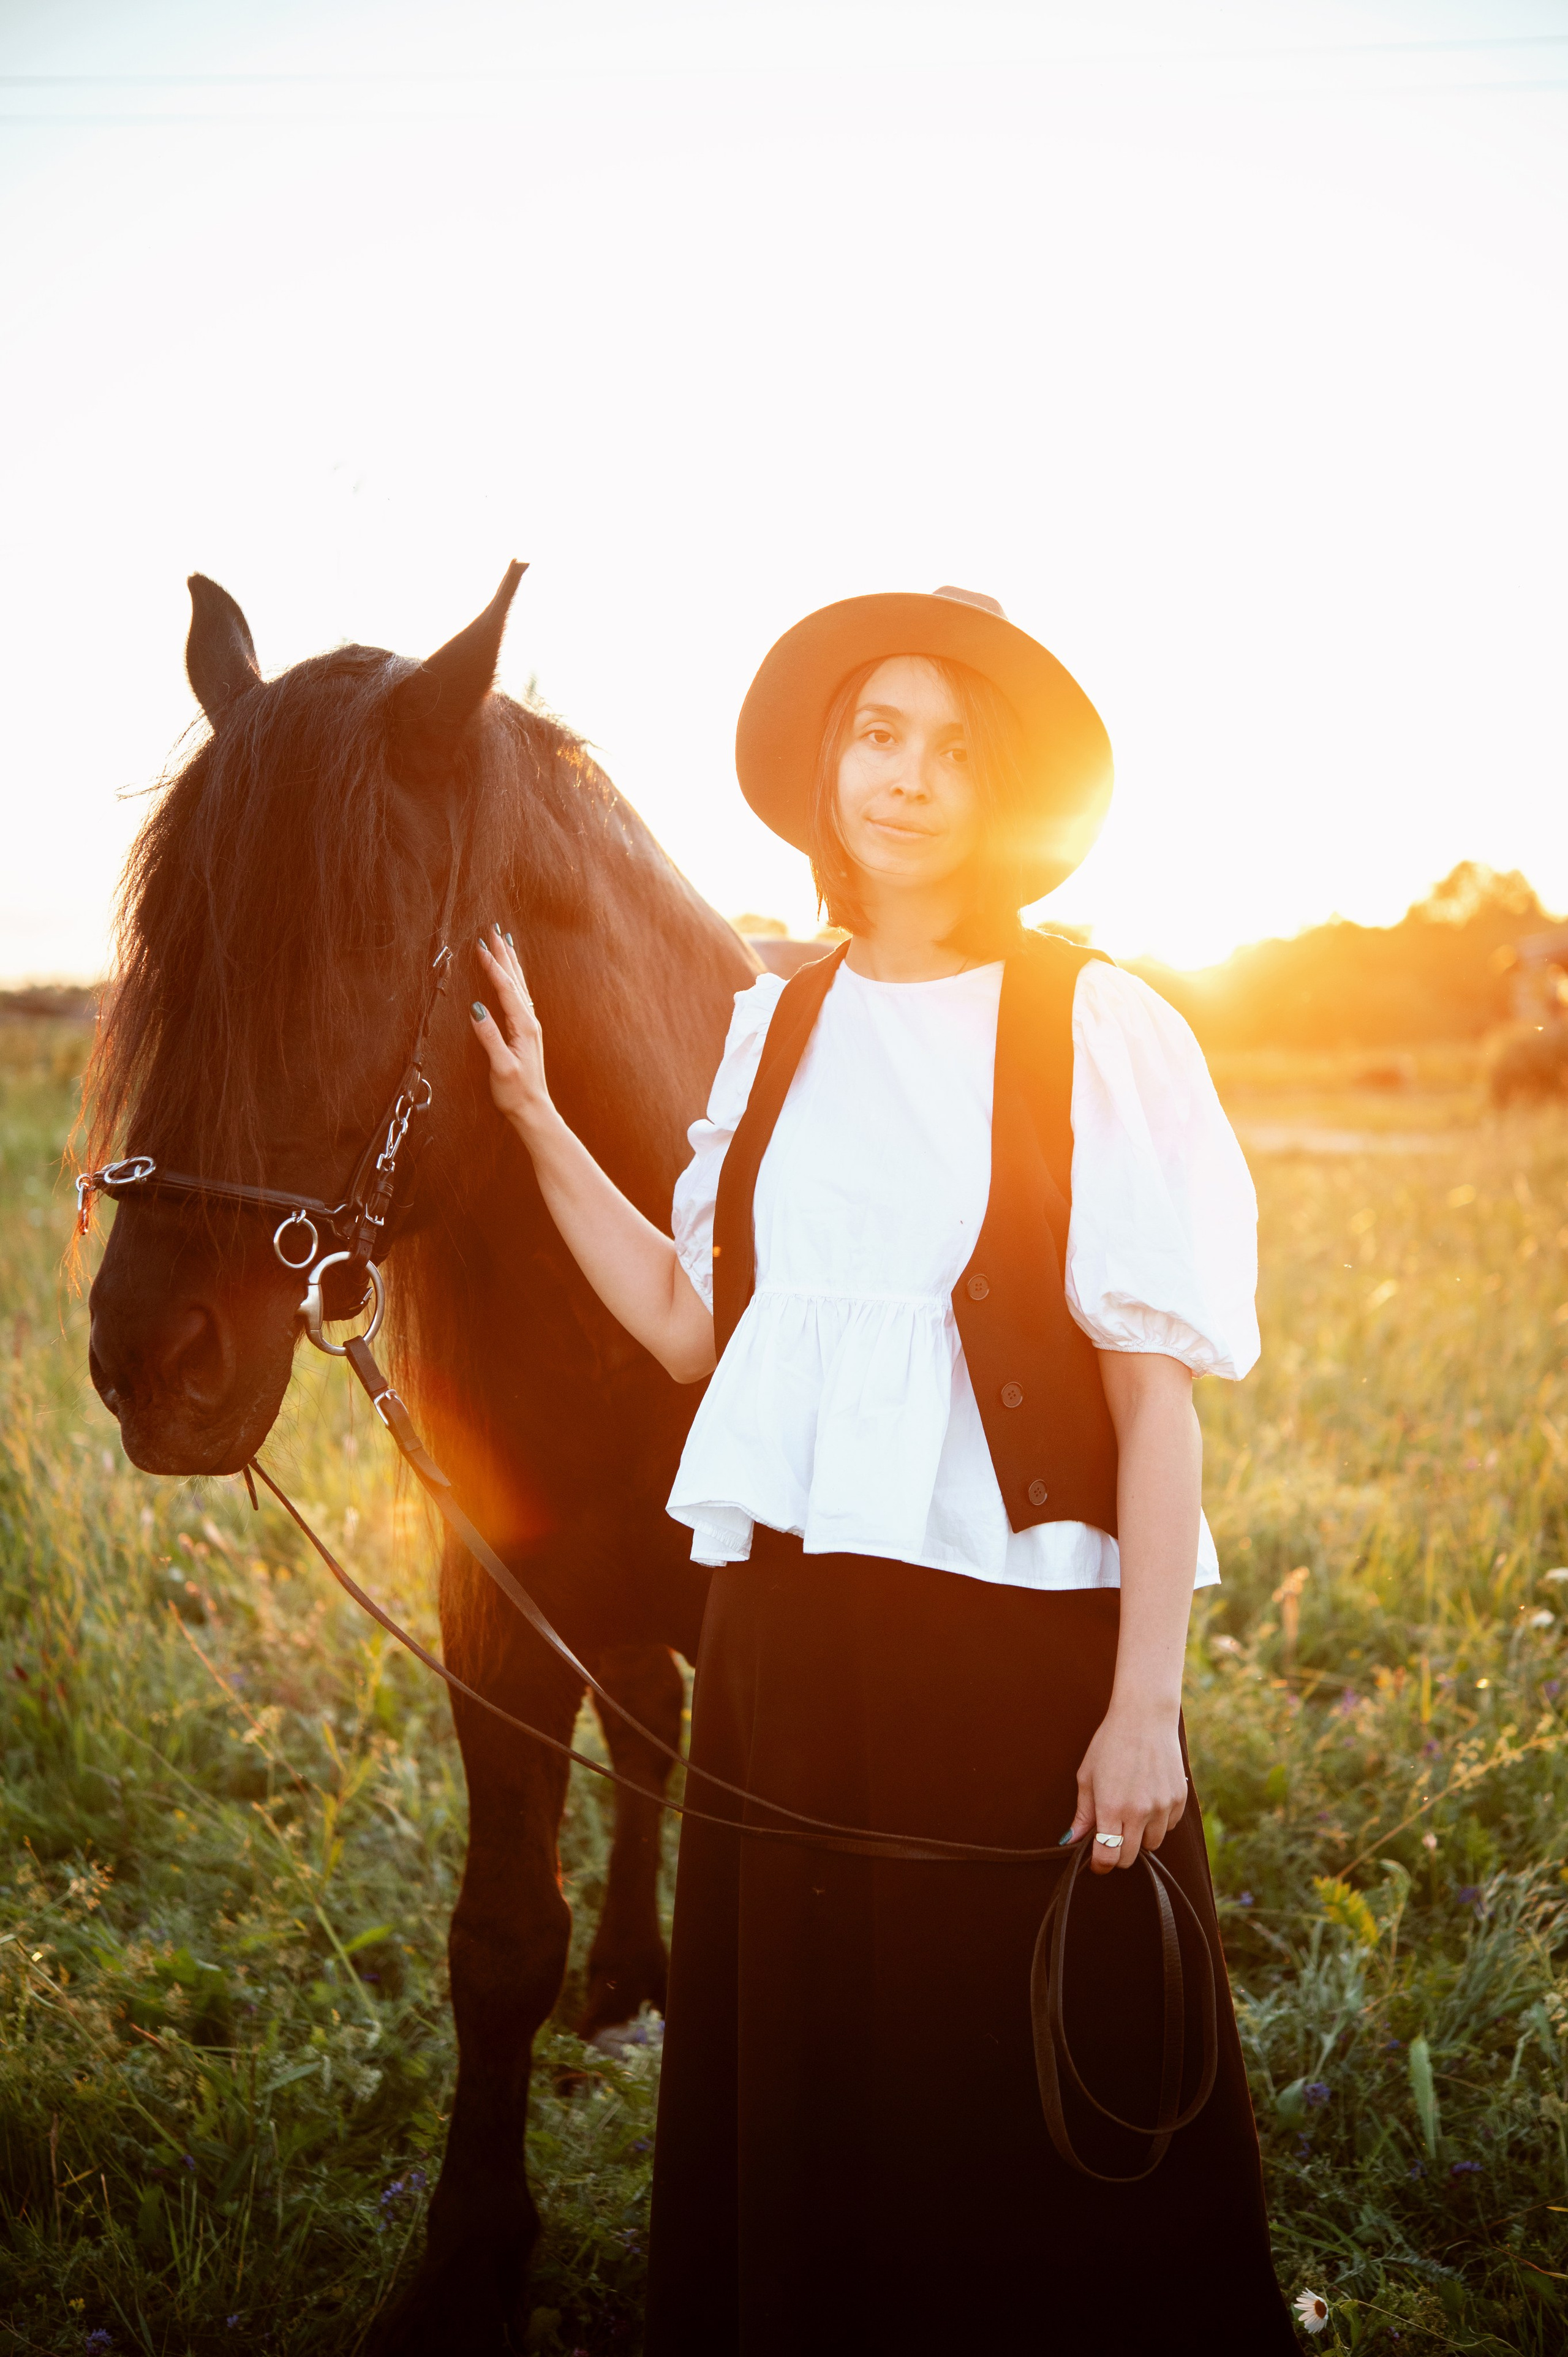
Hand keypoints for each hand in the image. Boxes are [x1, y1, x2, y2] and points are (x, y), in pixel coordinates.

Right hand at [470, 925, 551, 1137]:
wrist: (533, 1110)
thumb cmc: (515, 1092)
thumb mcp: (500, 1066)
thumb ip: (489, 1037)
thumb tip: (476, 1008)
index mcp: (522, 1026)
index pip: (505, 988)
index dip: (492, 966)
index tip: (480, 946)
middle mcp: (529, 1021)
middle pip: (515, 980)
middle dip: (503, 954)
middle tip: (493, 929)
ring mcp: (528, 1026)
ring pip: (519, 985)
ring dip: (510, 963)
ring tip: (503, 943)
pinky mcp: (525, 1032)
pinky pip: (519, 996)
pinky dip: (513, 980)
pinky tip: (511, 977)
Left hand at [1068, 1704, 1187, 1875]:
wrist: (1145, 1717)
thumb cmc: (1110, 1744)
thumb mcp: (1088, 1776)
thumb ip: (1082, 1813)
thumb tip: (1071, 1841)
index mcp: (1111, 1807)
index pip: (1108, 1857)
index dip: (1100, 1865)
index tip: (1096, 1862)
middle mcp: (1138, 1811)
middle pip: (1129, 1857)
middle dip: (1118, 1853)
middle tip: (1111, 1835)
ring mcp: (1161, 1806)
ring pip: (1151, 1844)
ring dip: (1139, 1837)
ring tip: (1131, 1812)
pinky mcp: (1179, 1799)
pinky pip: (1168, 1826)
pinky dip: (1158, 1822)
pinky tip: (1149, 1799)